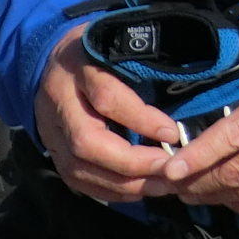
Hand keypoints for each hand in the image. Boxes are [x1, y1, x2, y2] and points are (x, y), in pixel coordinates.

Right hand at [33, 26, 181, 204]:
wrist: (55, 62)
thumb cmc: (100, 53)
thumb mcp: (122, 47)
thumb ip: (146, 66)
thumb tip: (188, 95)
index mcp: (77, 67)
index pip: (105, 97)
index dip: (140, 119)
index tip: (174, 134)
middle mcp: (57, 102)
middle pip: (86, 142)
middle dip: (133, 163)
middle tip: (170, 170)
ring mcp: (50, 130)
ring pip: (80, 168)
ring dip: (126, 183)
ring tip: (163, 185)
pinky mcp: (53, 151)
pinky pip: (78, 180)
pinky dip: (111, 191)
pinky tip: (139, 190)